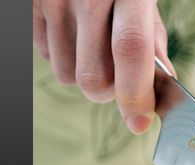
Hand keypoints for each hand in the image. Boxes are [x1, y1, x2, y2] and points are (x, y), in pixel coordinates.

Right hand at [32, 0, 174, 132]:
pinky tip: (76, 34)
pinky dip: (64, 57)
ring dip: (86, 75)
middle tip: (122, 77)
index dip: (135, 93)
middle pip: (94, 77)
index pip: (131, 49)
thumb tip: (161, 87)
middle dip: (111, 91)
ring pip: (67, 76)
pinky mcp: (33, 5)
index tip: (140, 122)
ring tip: (96, 47)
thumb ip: (153, 38)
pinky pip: (46, 56)